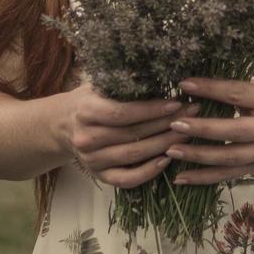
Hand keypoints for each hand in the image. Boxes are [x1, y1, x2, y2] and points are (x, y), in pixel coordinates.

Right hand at [58, 80, 202, 189]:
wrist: (62, 125)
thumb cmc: (89, 99)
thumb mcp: (100, 85)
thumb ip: (123, 83)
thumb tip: (161, 73)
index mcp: (86, 111)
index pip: (123, 113)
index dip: (152, 110)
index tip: (177, 102)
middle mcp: (86, 138)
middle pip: (133, 134)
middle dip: (166, 124)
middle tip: (192, 115)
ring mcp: (92, 160)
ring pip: (134, 156)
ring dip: (164, 145)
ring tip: (188, 133)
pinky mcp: (99, 175)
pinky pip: (127, 179)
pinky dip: (149, 172)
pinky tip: (168, 159)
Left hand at [165, 77, 253, 184]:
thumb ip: (240, 90)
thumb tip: (198, 86)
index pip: (238, 95)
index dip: (211, 89)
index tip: (184, 85)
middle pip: (234, 131)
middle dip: (203, 128)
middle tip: (175, 124)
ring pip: (229, 158)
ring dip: (198, 155)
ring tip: (171, 150)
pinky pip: (228, 176)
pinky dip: (204, 178)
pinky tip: (181, 177)